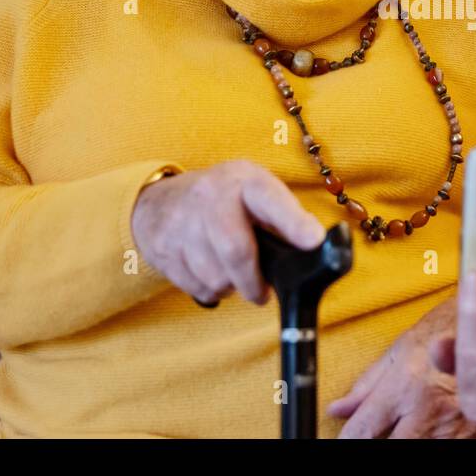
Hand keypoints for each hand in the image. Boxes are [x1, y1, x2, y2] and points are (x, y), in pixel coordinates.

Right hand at [130, 160, 324, 305]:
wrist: (159, 201)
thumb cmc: (225, 202)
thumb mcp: (256, 194)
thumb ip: (284, 218)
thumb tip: (315, 248)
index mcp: (245, 181)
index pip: (270, 199)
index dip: (293, 223)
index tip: (313, 242)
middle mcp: (211, 197)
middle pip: (235, 249)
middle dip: (253, 282)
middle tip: (262, 294)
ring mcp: (182, 222)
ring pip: (215, 276)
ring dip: (230, 285)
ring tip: (231, 272)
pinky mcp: (162, 248)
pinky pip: (194, 286)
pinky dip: (209, 289)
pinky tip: (210, 270)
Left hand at [327, 297, 475, 437]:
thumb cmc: (447, 326)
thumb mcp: (401, 348)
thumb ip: (368, 384)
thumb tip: (338, 408)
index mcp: (404, 388)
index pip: (362, 430)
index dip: (350, 437)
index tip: (349, 436)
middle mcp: (428, 410)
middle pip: (391, 447)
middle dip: (382, 441)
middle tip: (382, 430)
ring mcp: (455, 426)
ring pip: (420, 448)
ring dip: (412, 437)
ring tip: (414, 420)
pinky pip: (449, 447)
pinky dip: (437, 437)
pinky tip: (434, 426)